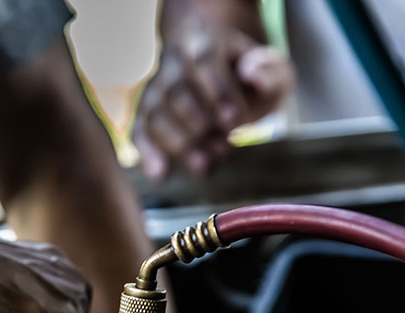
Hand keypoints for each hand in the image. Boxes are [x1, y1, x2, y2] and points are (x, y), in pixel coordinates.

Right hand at [133, 16, 293, 179]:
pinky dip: (147, 154)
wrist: (217, 70)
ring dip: (178, 143)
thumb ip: (268, 71)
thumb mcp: (269, 68)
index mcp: (202, 42)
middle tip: (224, 151)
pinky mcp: (145, 114)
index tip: (235, 122)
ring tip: (205, 167)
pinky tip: (161, 174)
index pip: (204, 61)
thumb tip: (249, 73)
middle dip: (199, 125)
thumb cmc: (246, 74)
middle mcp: (172, 63)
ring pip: (155, 114)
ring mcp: (155, 88)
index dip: (218, 92)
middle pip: (175, 92)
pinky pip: (139, 132)